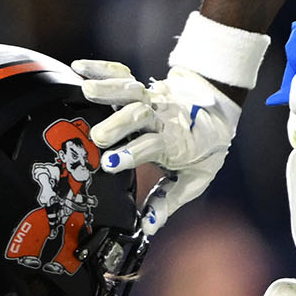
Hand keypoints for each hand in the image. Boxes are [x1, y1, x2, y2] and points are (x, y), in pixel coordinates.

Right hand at [76, 56, 238, 231]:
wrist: (216, 112)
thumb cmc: (203, 150)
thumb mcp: (194, 180)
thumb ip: (169, 201)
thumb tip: (148, 226)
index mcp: (175, 142)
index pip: (152, 146)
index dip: (132, 153)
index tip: (110, 163)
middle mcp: (162, 117)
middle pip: (139, 115)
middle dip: (118, 124)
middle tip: (97, 136)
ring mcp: (152, 99)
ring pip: (130, 90)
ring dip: (108, 90)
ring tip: (85, 91)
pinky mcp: (144, 87)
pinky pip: (123, 74)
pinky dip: (101, 69)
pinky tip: (79, 68)